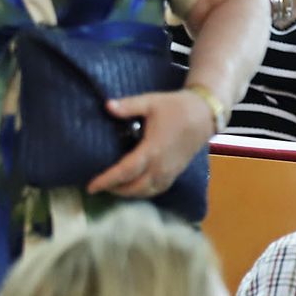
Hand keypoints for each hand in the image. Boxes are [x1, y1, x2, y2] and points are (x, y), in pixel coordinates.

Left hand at [87, 89, 214, 196]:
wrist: (204, 114)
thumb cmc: (176, 107)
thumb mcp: (151, 102)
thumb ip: (128, 106)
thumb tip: (106, 106)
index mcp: (152, 150)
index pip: (125, 171)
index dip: (107, 180)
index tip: (91, 186)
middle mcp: (161, 165)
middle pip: (135, 187)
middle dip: (115, 190)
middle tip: (99, 187)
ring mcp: (170, 171)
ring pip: (146, 191)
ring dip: (129, 193)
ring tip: (114, 188)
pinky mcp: (176, 172)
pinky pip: (157, 189)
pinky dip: (143, 192)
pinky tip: (135, 187)